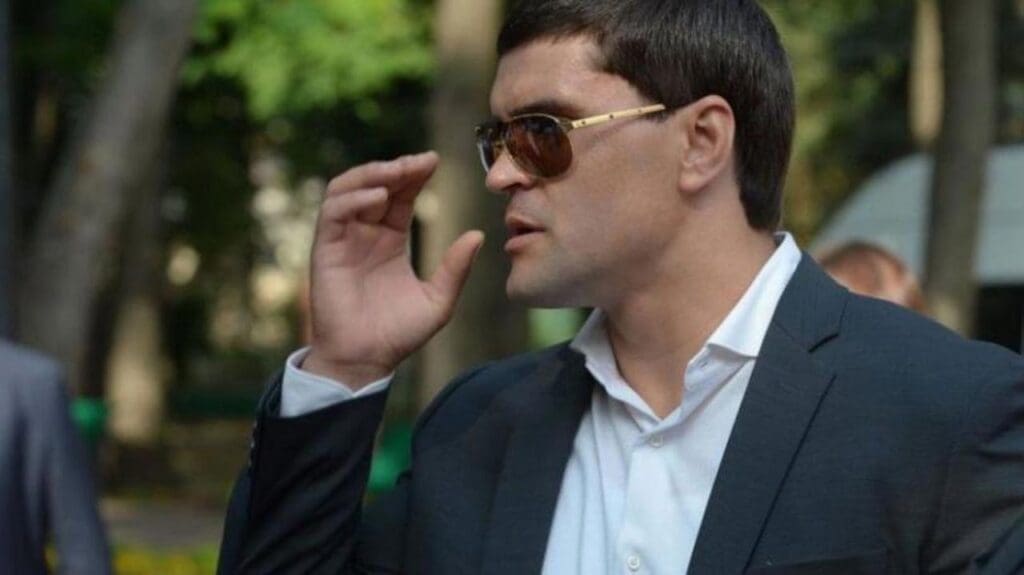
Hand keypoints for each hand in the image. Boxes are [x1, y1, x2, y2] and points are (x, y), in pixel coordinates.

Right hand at [303, 152, 484, 388]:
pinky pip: (332, 213)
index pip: (400, 196)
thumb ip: (455, 268)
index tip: (434, 161)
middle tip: (420, 162)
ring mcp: (343, 240)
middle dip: (396, 168)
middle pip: (375, 184)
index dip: (414, 175)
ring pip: (348, 190)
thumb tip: (478, 235)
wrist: (365, 361)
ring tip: (398, 172)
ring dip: (372, 175)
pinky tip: (378, 198)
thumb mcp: (438, 300)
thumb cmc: (398, 335)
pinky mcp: (324, 251)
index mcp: (390, 240)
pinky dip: (353, 199)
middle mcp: (365, 234)